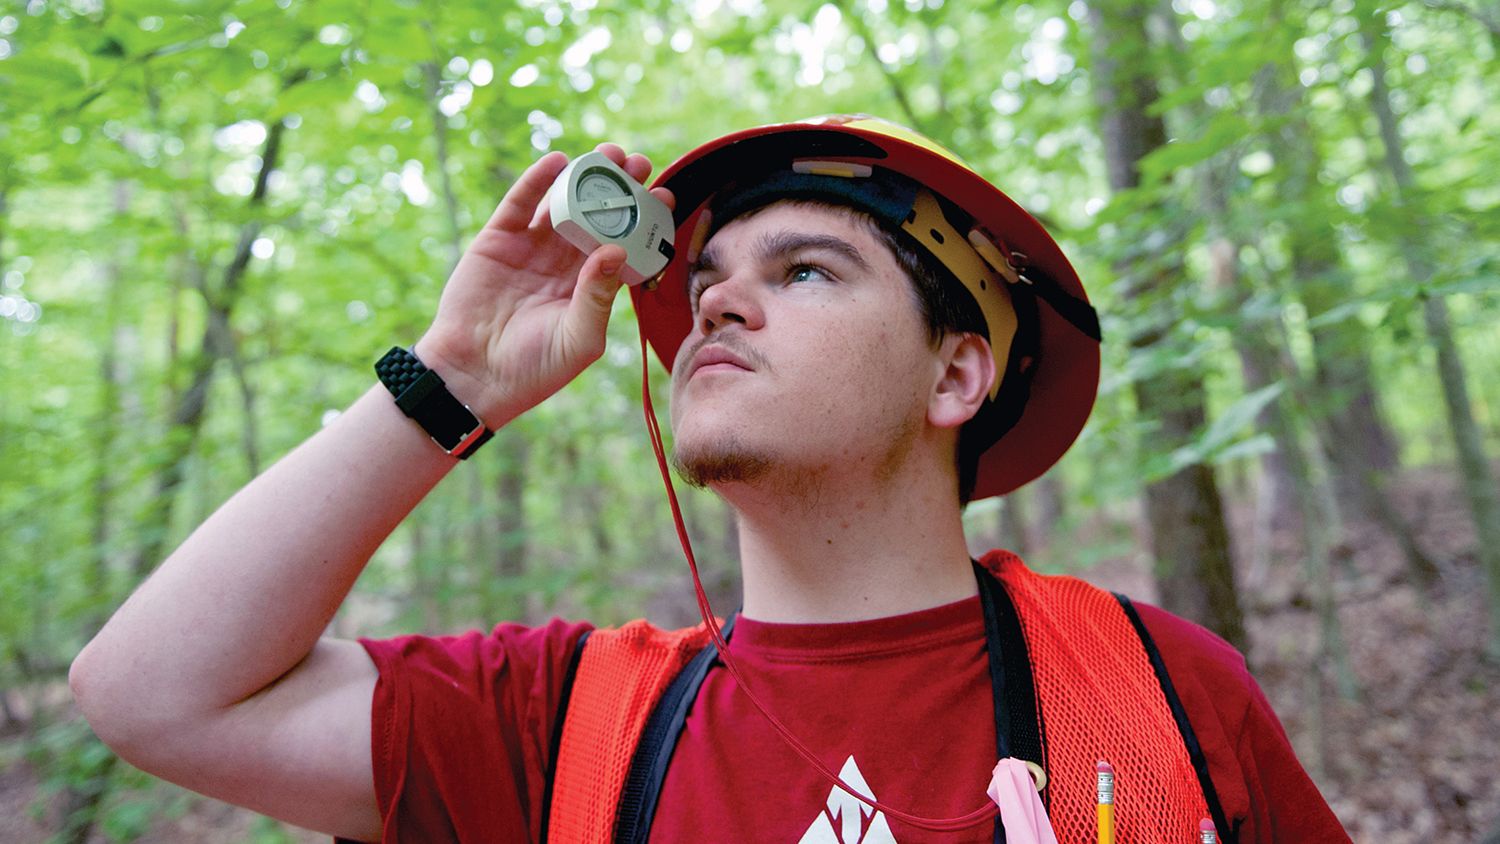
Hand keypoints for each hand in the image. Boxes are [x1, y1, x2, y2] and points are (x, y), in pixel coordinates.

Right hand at [413, 144, 674, 427]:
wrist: (474, 376)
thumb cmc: (534, 369)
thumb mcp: (579, 338)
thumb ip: (598, 296)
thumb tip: (618, 251)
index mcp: (591, 286)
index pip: (624, 244)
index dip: (643, 219)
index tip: (663, 194)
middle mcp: (564, 263)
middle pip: (598, 215)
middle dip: (619, 187)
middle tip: (638, 162)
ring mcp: (531, 248)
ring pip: (563, 202)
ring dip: (584, 176)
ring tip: (608, 154)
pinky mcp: (499, 241)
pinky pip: (521, 204)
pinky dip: (538, 180)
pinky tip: (559, 161)